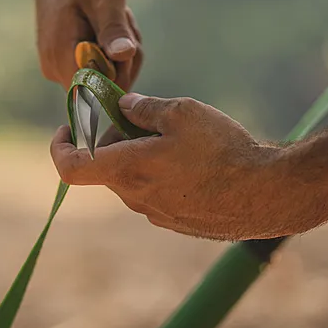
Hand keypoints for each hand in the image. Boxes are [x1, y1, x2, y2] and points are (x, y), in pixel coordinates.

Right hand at [35, 0, 143, 90]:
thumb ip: (114, 27)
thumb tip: (123, 55)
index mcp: (60, 54)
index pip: (99, 90)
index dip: (120, 70)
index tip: (122, 39)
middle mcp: (55, 70)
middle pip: (109, 88)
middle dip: (126, 58)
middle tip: (122, 21)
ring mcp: (60, 71)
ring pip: (111, 81)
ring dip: (124, 53)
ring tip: (115, 20)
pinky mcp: (68, 68)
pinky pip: (104, 74)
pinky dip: (116, 53)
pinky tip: (109, 28)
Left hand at [50, 93, 288, 240]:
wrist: (266, 194)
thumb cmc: (222, 150)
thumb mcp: (181, 111)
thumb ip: (144, 107)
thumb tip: (124, 105)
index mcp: (127, 169)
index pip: (69, 168)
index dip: (60, 146)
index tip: (68, 128)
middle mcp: (134, 197)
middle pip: (106, 166)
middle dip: (115, 139)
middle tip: (143, 117)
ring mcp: (156, 213)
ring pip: (133, 179)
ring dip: (141, 156)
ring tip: (178, 137)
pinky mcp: (177, 222)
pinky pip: (156, 192)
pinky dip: (162, 173)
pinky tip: (196, 160)